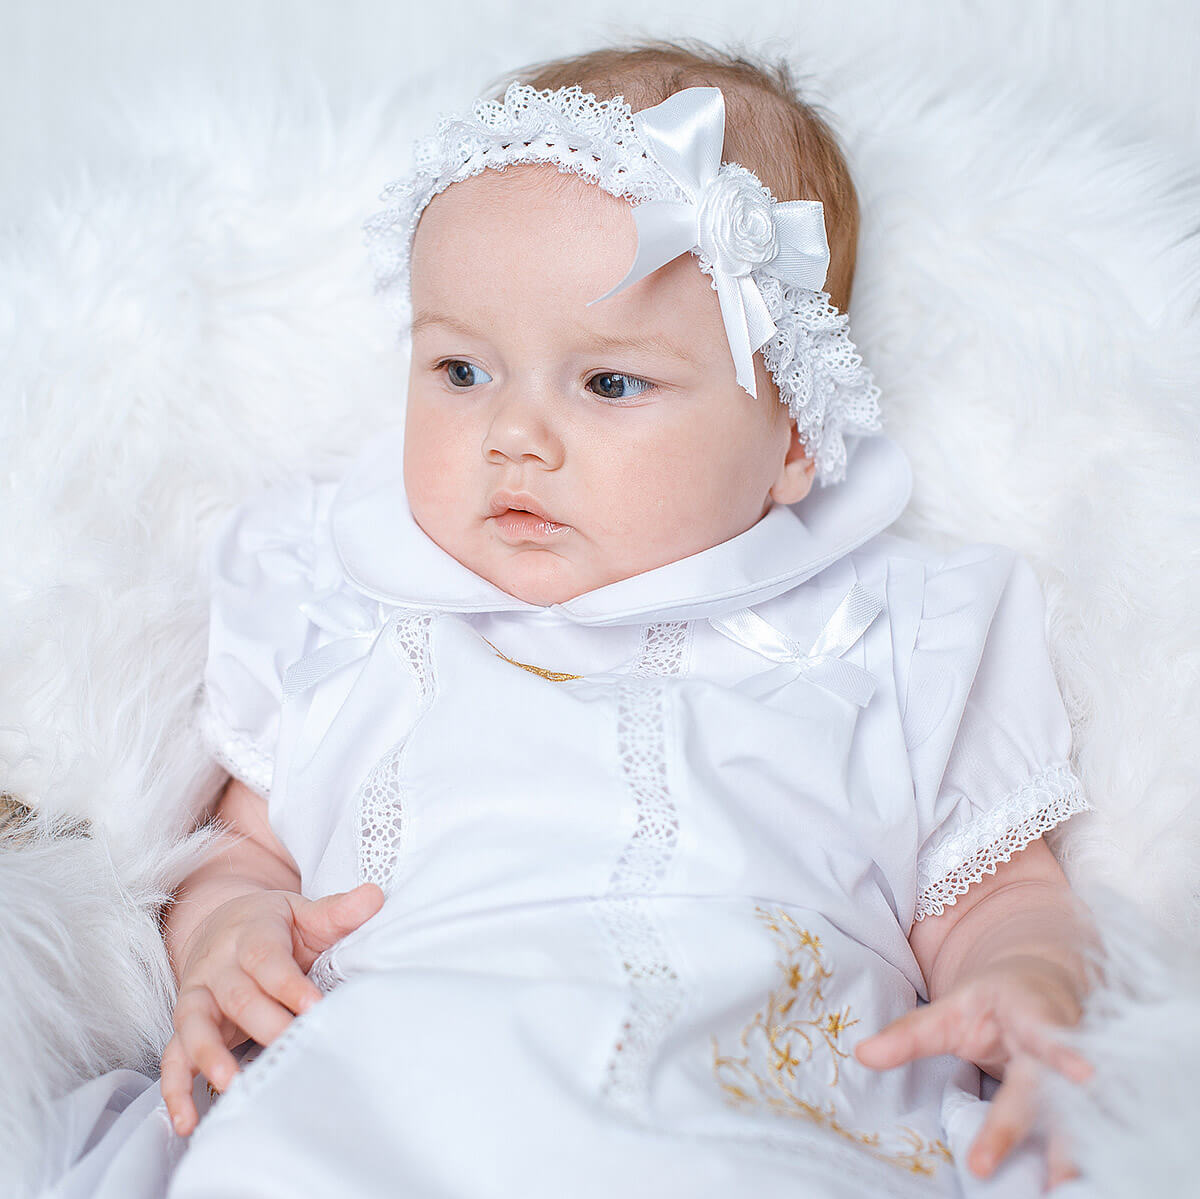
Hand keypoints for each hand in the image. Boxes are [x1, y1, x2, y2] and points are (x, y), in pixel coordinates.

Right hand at [160, 882, 383, 1136]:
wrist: (224, 924)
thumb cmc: (276, 926)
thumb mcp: (305, 913)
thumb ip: (336, 911)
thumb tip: (375, 896)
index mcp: (251, 934)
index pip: (266, 959)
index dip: (288, 983)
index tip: (313, 1005)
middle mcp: (218, 966)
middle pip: (237, 996)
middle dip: (264, 1023)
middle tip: (292, 1045)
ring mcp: (198, 996)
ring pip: (195, 1024)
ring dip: (210, 1055)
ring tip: (231, 1084)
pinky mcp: (186, 1026)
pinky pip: (173, 1056)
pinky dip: (175, 1089)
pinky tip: (186, 1120)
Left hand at [854, 955, 1091, 1189]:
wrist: (1042, 991)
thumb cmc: (992, 1003)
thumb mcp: (952, 1009)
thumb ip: (910, 1034)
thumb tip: (862, 1055)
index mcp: (1032, 1013)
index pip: (1049, 1031)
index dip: (1066, 1051)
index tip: (1086, 1074)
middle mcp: (1065, 1052)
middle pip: (1047, 1092)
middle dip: (1022, 1129)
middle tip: (999, 1171)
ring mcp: (1080, 1082)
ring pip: (1080, 1121)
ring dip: (1070, 1159)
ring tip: (1061, 1193)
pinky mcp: (1085, 1107)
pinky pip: (1086, 1137)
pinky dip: (1077, 1161)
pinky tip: (1072, 1190)